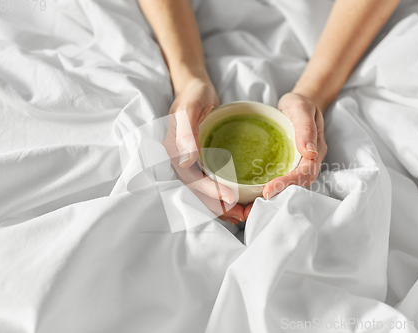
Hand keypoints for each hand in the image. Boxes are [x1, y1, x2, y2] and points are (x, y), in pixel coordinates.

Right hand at [164, 78, 245, 224]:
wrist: (196, 88)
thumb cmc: (193, 96)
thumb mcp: (189, 110)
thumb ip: (186, 134)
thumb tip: (186, 161)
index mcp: (174, 153)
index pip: (192, 179)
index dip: (210, 192)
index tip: (230, 199)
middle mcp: (181, 162)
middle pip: (198, 192)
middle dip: (219, 206)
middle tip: (241, 215)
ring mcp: (191, 163)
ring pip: (205, 191)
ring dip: (222, 205)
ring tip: (243, 214)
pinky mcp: (202, 161)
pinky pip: (211, 182)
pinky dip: (224, 193)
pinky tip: (239, 200)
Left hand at [243, 92, 327, 218]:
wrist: (299, 104)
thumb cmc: (301, 104)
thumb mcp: (302, 108)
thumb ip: (306, 128)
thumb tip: (310, 152)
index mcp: (315, 152)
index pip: (304, 174)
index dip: (287, 184)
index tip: (268, 190)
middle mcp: (308, 162)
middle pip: (297, 186)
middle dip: (278, 196)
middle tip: (254, 204)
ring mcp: (298, 165)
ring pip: (289, 187)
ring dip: (272, 197)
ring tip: (250, 206)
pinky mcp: (287, 165)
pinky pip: (280, 179)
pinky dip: (268, 189)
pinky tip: (251, 194)